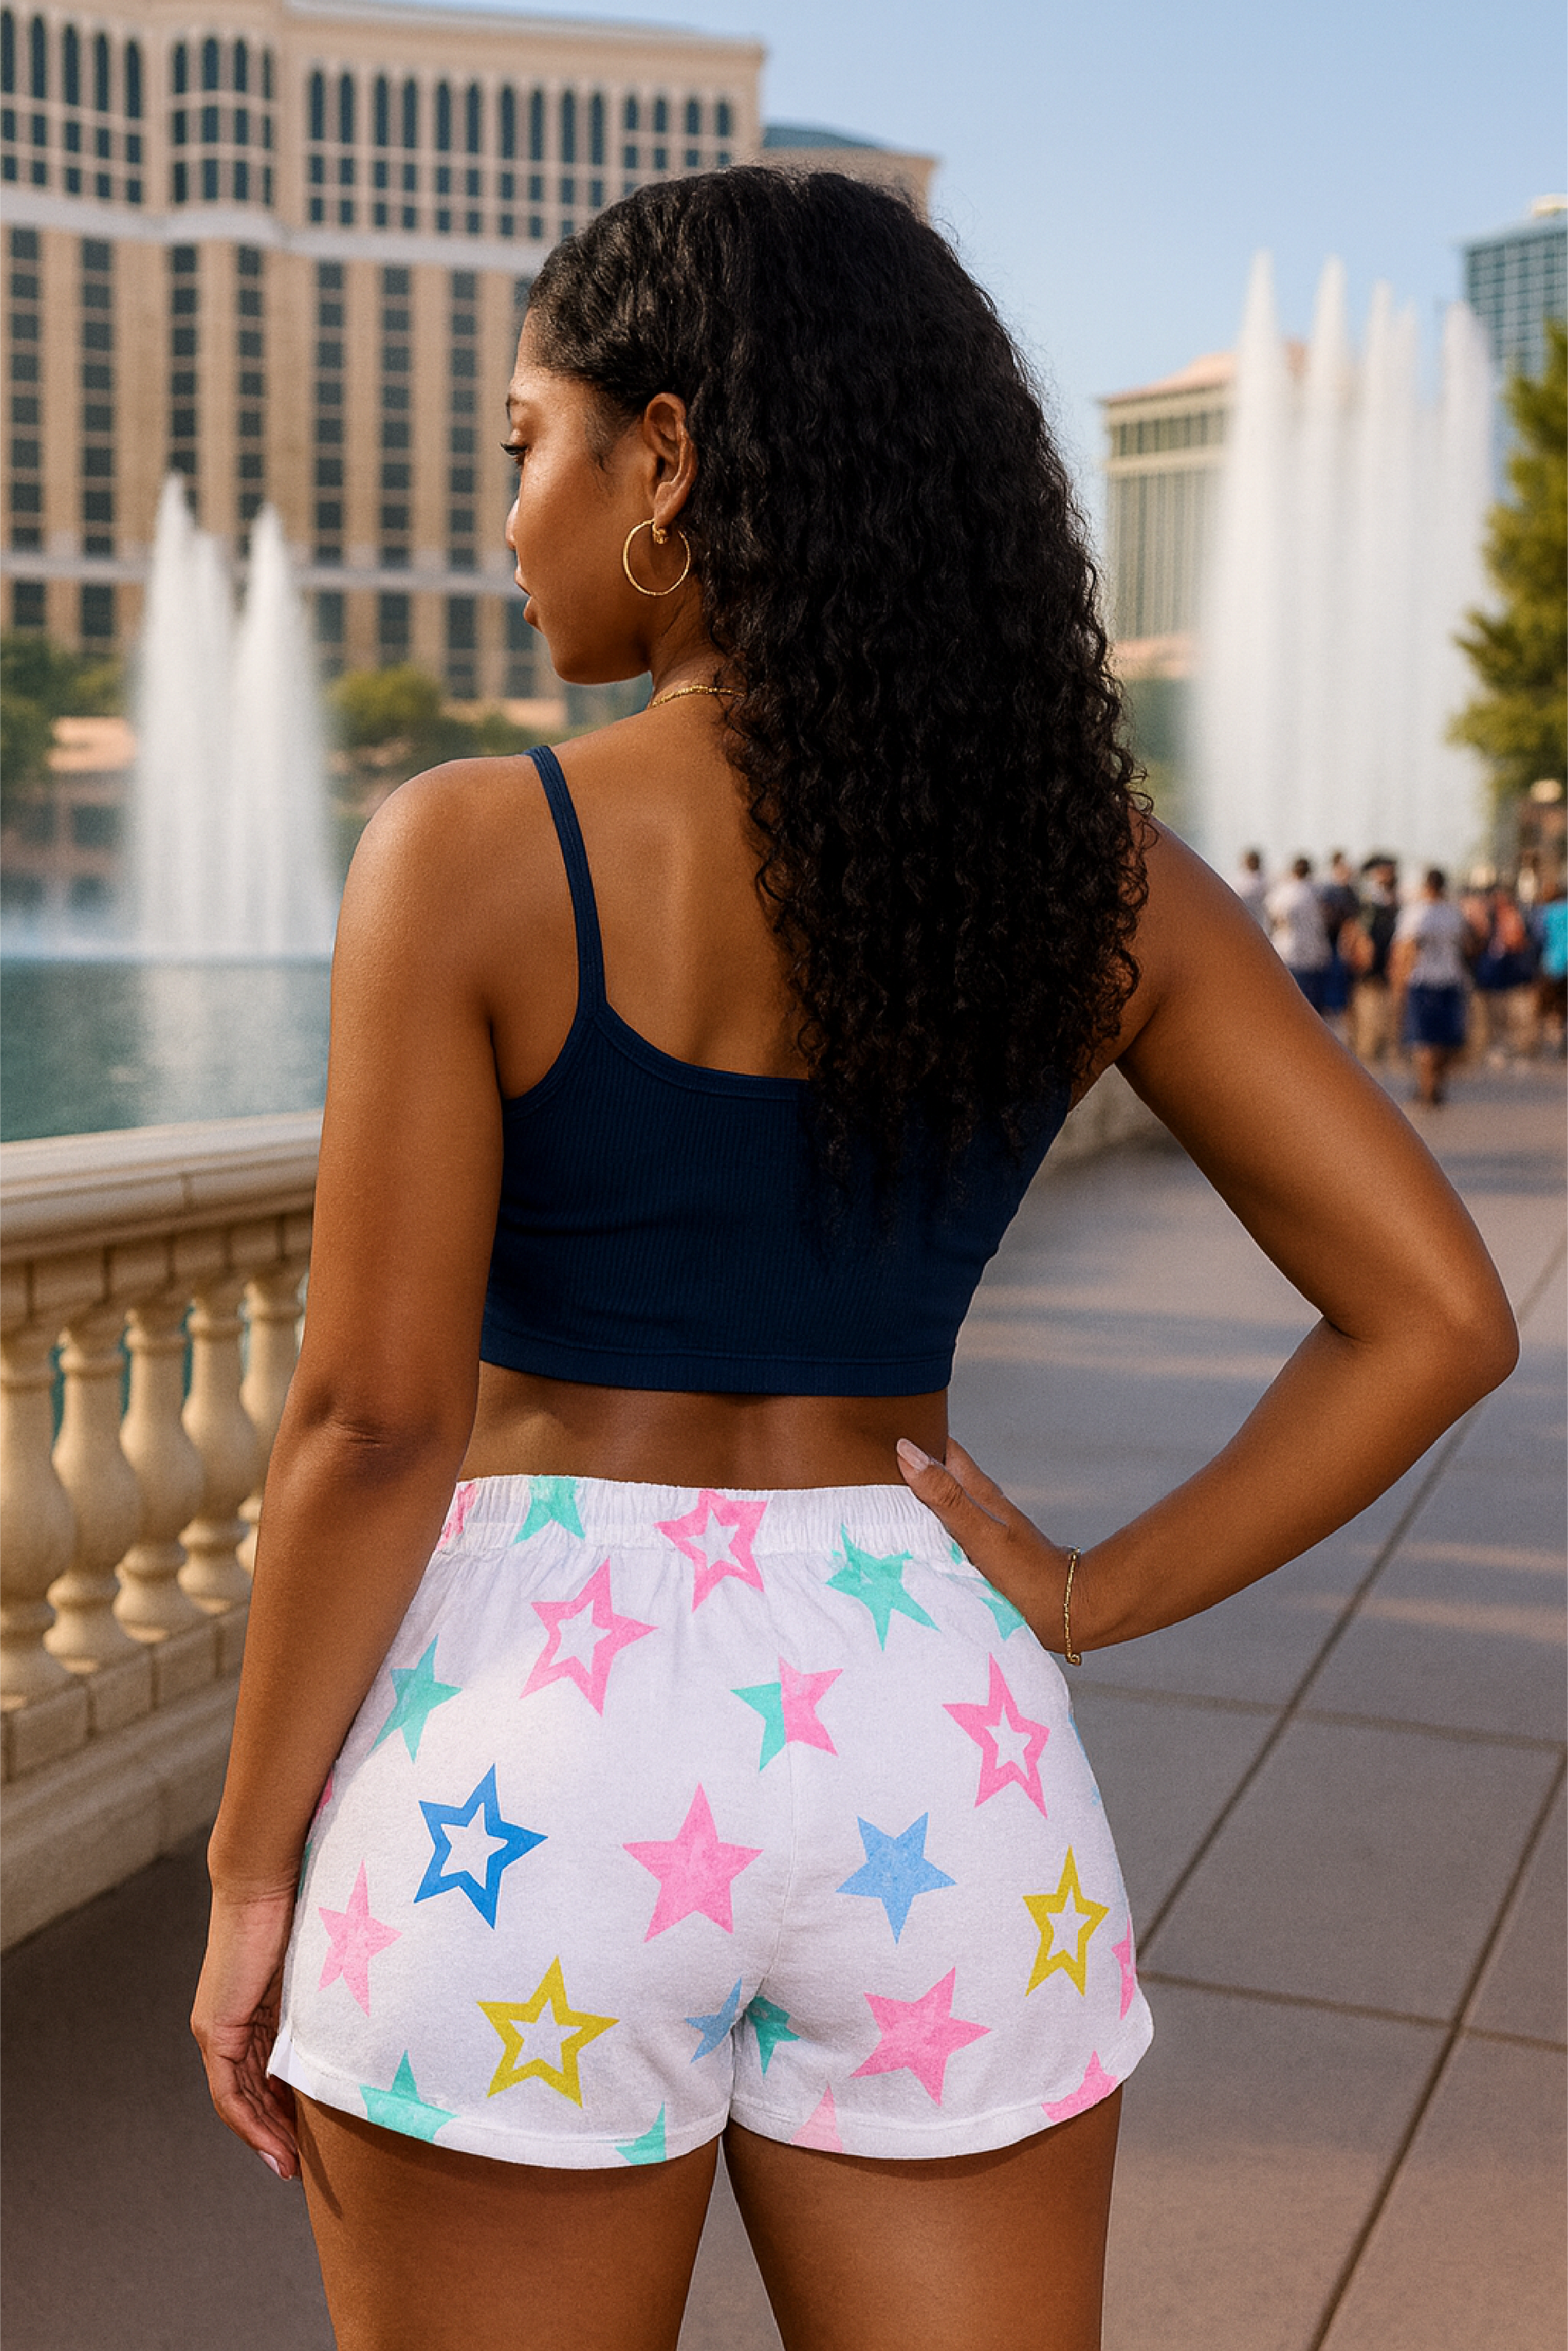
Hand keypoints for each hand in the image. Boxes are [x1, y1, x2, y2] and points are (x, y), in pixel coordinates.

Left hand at [191, 1881, 300, 2180]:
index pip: (262, 2076)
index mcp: (250, 2013)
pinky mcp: (215, 2028)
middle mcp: (225, 2027)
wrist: (268, 1878)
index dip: (283, 2112)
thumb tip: (356, 2034)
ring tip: (291, 2168)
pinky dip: (249, 2122)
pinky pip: (228, 2092)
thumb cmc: (303, 1912)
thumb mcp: (315, 1974)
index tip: (309, 2140)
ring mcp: (217, 2029)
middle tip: (301, 2168)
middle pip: (248, 2097)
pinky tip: (275, 2146)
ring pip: (238, 2101)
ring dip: (264, 2138)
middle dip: (275, 2135)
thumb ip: (321, 2007)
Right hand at [896, 1436, 1077, 1653]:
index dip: (915, 1435)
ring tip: (876, 1503)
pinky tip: (909, 1543)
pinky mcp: (982, 1555)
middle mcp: (980, 1505)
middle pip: (938, 1475)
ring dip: (915, 1501)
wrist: (1067, 1613)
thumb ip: (946, 1496)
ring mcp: (982, 1530)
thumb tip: (907, 1451)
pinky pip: (945, 1533)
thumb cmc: (1027, 1574)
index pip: (943, 1448)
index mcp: (978, 1490)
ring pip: (941, 1504)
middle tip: (866, 1469)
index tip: (878, 1431)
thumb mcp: (980, 1533)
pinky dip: (926, 1530)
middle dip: (907, 1469)